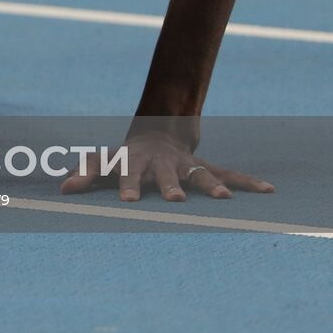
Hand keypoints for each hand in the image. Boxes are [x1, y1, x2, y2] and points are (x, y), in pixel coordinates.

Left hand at [59, 131, 273, 201]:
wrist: (158, 131)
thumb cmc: (126, 156)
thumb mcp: (104, 162)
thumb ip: (85, 174)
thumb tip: (63, 190)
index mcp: (136, 163)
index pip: (129, 174)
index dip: (128, 186)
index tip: (129, 202)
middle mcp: (163, 163)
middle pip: (166, 175)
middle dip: (171, 187)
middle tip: (177, 201)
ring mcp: (186, 165)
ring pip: (200, 174)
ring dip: (212, 186)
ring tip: (226, 199)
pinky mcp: (206, 168)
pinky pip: (229, 174)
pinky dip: (248, 181)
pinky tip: (268, 190)